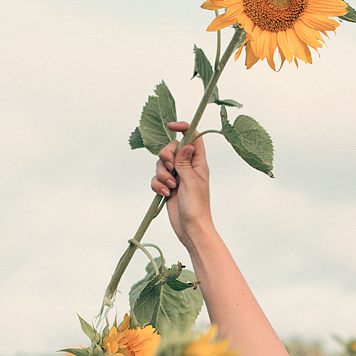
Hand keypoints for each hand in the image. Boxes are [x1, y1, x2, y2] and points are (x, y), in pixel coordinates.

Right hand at [151, 122, 214, 249]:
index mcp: (199, 163)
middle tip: (170, 168)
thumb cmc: (197, 207)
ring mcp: (177, 177)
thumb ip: (185, 162)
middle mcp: (188, 168)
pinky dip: (158, 185)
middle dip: (165, 156)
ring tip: (171, 187)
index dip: (183, 128)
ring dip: (162, 174)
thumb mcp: (191, 182)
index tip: (170, 126)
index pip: (193, 138)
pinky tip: (165, 194)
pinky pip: (156, 178)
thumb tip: (186, 144)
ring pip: (161, 164)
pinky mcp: (168, 187)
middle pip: (172, 149)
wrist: (190, 229)